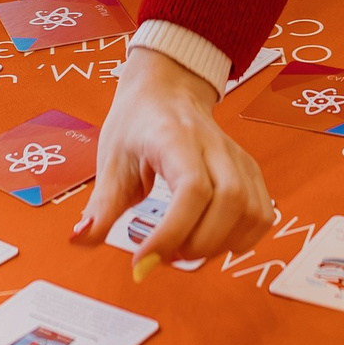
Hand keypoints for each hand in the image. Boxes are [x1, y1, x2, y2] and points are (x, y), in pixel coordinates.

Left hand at [75, 45, 273, 271]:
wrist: (167, 86)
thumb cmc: (138, 120)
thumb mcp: (111, 158)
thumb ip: (101, 204)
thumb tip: (81, 239)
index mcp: (176, 139)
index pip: (192, 189)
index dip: (172, 232)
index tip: (143, 258)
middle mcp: (214, 146)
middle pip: (229, 202)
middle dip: (198, 244)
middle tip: (164, 257)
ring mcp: (236, 158)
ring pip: (251, 210)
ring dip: (220, 245)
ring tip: (186, 249)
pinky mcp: (248, 171)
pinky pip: (262, 212)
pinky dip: (243, 239)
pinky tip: (214, 242)